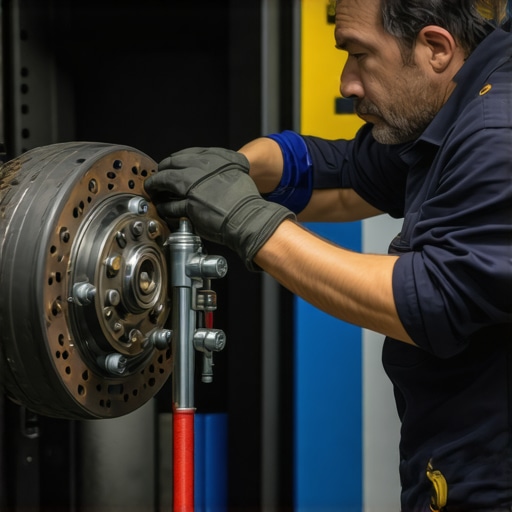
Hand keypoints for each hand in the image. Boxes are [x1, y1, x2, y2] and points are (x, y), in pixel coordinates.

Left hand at [144, 147, 294, 269]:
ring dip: (156, 188)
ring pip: (163, 182)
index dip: (173, 162)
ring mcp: (192, 186)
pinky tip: (164, 209)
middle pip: (169, 165)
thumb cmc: (245, 199)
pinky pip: (169, 205)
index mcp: (212, 158)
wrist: (248, 217)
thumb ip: (218, 168)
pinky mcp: (188, 205)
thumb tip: (206, 173)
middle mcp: (200, 168)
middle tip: (157, 180)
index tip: (170, 168)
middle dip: (160, 173)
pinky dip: (164, 207)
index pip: (183, 155)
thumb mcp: (236, 171)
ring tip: (154, 193)